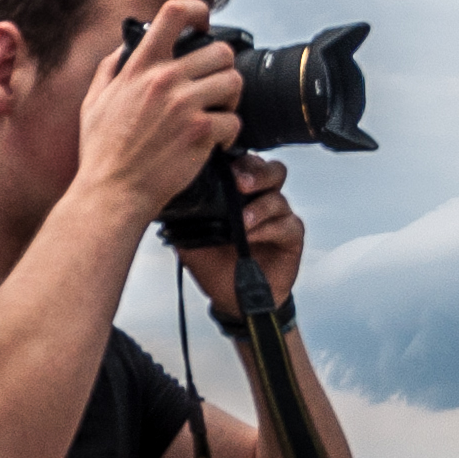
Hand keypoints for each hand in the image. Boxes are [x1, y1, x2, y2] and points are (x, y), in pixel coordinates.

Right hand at [83, 2, 240, 224]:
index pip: (173, 13)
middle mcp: (164, 80)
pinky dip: (230, 134)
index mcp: (139, 67)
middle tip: (215, 89)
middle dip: (223, 69)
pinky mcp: (201, 132)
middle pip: (220, 51)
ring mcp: (184, 105)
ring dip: (231, 100)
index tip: (204, 24)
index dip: (197, 10)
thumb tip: (125, 47)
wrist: (112, 192)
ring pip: (234, 82)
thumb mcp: (94, 102)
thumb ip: (110, 70)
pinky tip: (214, 144)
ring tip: (217, 115)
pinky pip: (235, 121)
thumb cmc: (102, 152)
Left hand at [176, 152, 301, 318]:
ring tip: (242, 221)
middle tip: (239, 183)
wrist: (232, 298)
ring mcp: (279, 216)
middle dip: (255, 172)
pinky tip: (251, 237)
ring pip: (278, 197)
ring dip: (259, 207)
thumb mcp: (190, 238)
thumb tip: (167, 196)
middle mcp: (261, 198)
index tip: (222, 166)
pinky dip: (268, 229)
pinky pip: (286, 225)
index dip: (237, 159)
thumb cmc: (214, 264)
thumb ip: (185, 217)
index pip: (244, 163)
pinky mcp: (291, 236)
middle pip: (270, 170)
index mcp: (239, 192)